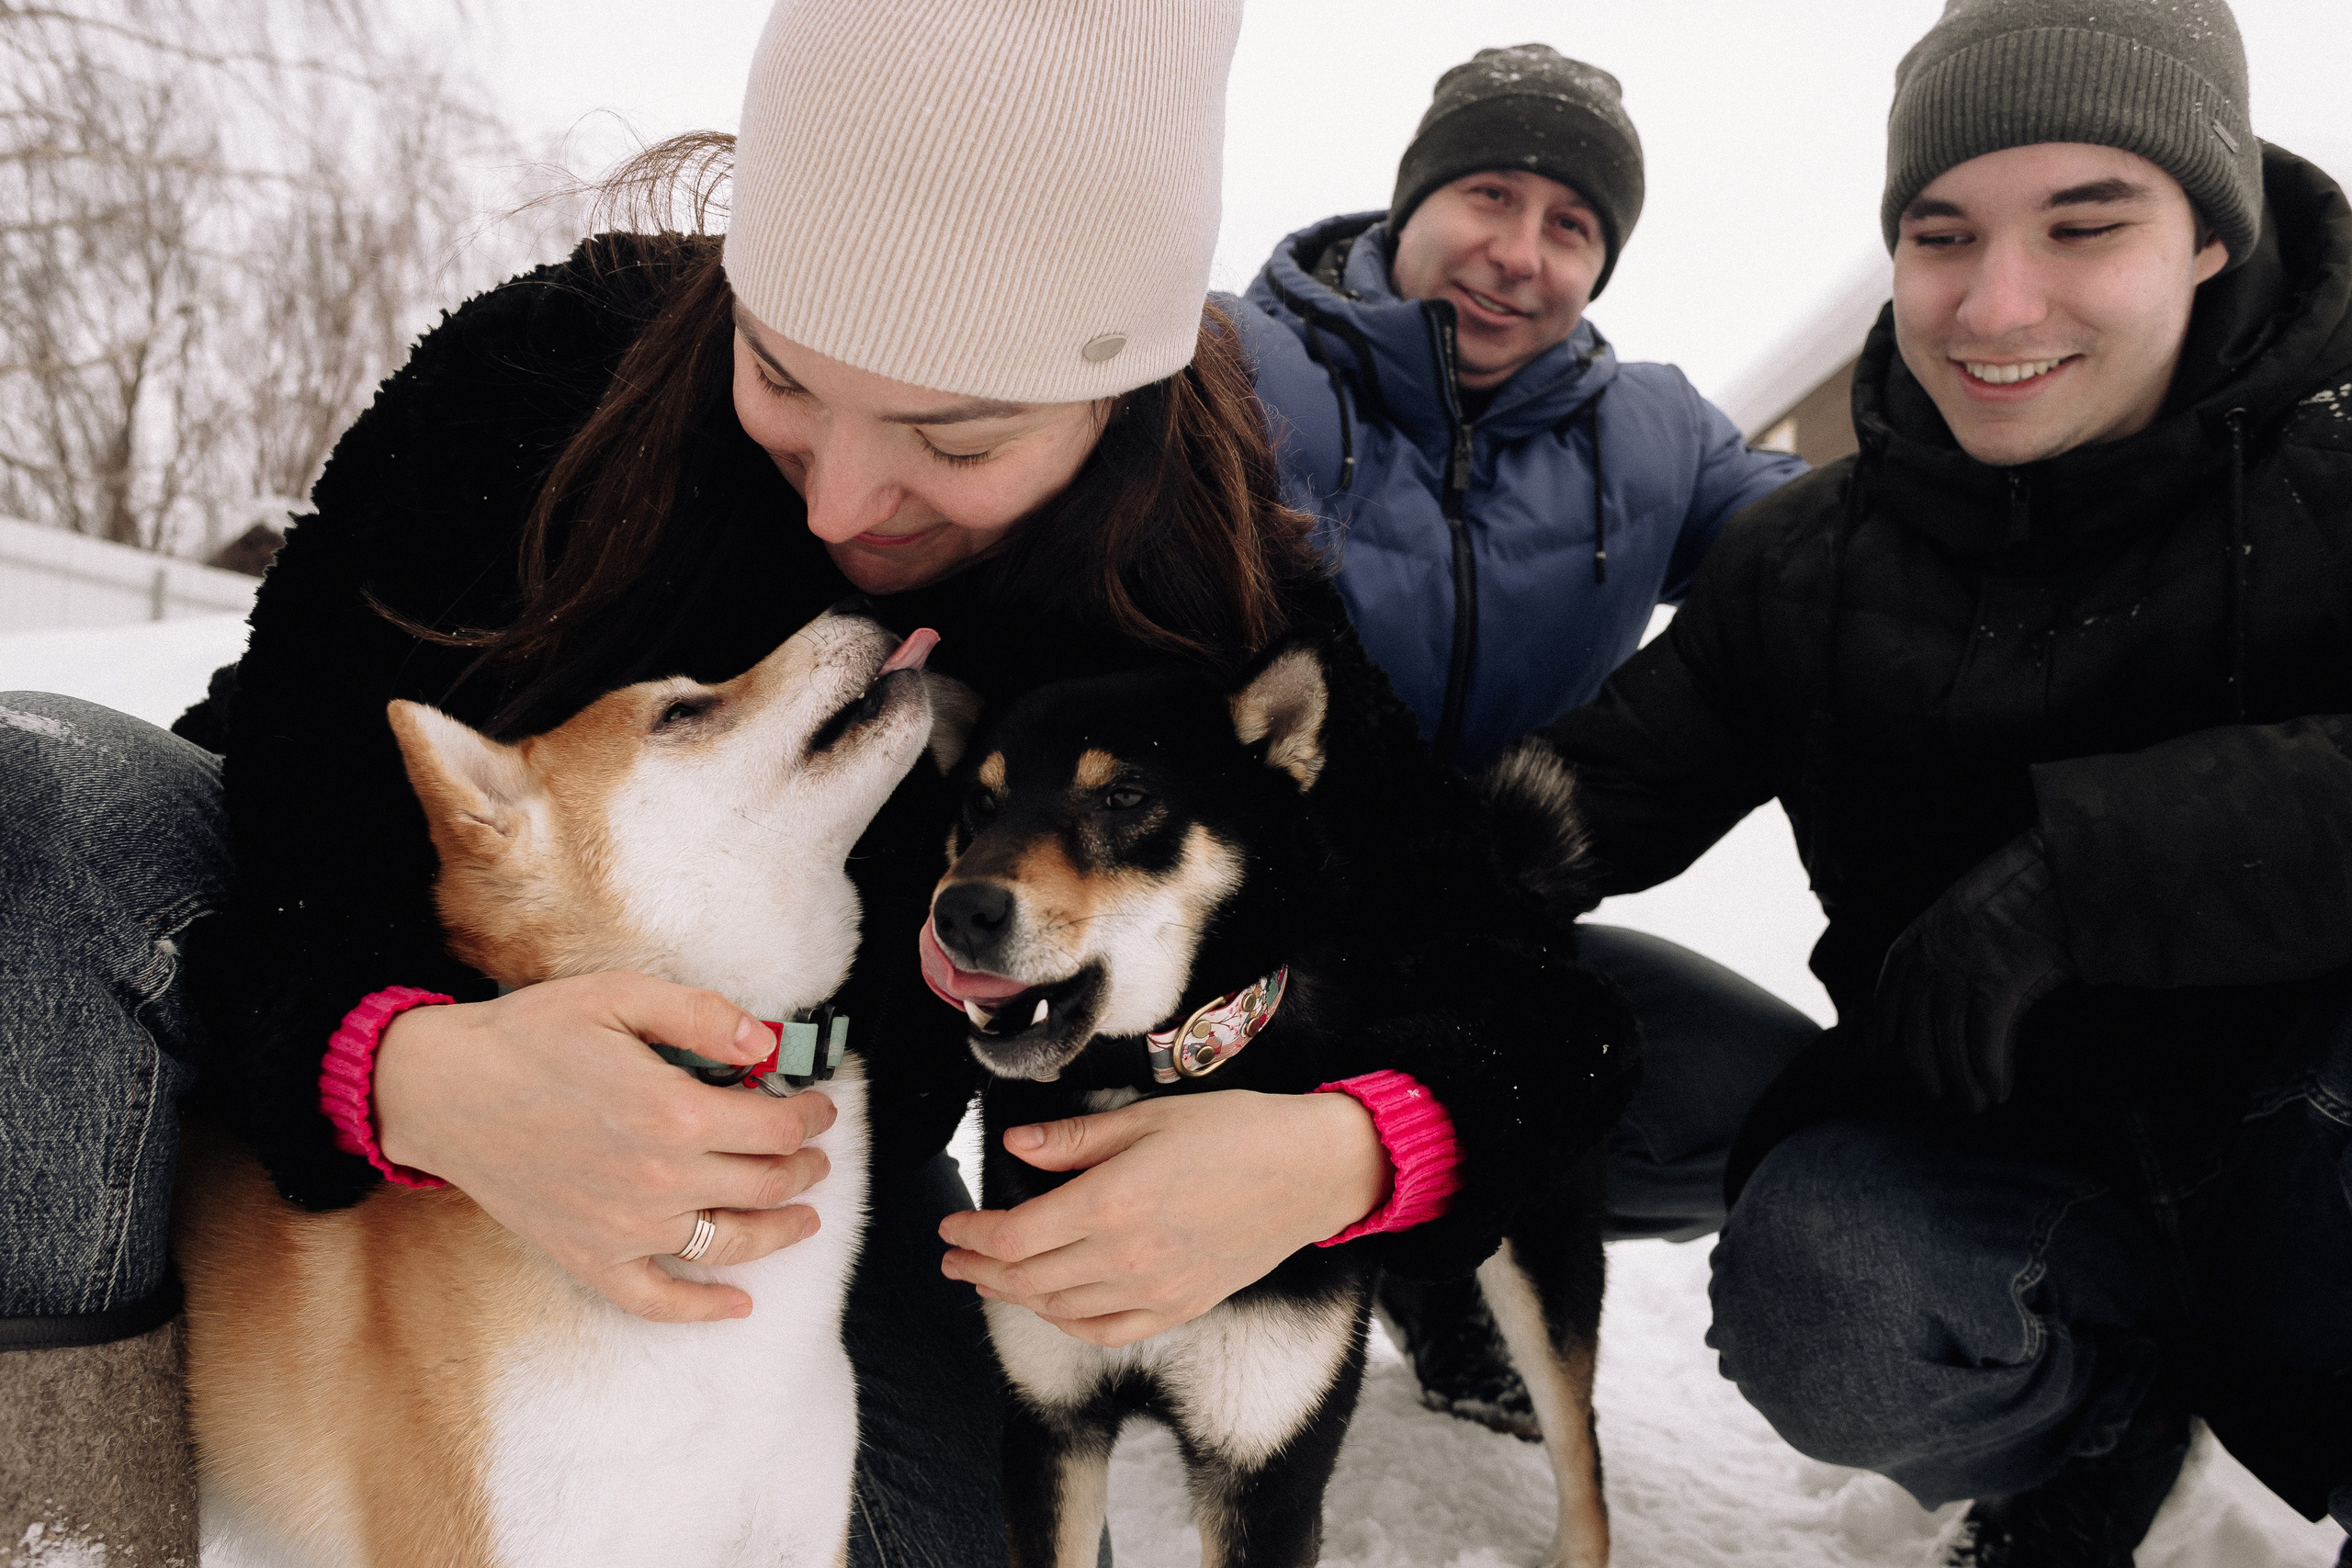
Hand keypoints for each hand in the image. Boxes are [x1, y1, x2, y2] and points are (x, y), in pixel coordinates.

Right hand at [373, 971, 837, 1322]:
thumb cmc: (531, 1035)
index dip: (812, 1115)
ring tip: (806, 1217)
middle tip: (816, 1155)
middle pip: (766, 1185)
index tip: (820, 1105)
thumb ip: (703, 1015)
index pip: (778, 1126)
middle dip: (804, 1168)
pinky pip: (657, 1300)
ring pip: (731, 1244)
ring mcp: (626, 1227)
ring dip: (781, 1232)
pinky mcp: (590, 1256)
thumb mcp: (620, 996)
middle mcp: (659, 1179)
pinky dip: (703, 1309)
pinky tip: (739, 1305)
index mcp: (675, 1112)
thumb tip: (768, 1040)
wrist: (443, 1089)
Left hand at [938, 1089, 1388, 1347]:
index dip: (972, 1237)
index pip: (1015, 1238)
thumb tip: (1017, 1146)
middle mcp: (1127, 1257)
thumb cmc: (1235, 1133)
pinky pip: (1108, 1331)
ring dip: (1016, 1298)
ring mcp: (1155, 1291)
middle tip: (954, 1259)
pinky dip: (1069, 1323)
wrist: (1310, 1172)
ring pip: (1060, 1310)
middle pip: (1027, 1281)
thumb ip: (1075, 1140)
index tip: (951, 1228)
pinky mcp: (1181, 1307)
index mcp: (1112, 1203)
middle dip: (979, 1271)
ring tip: (993, 1280)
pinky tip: (1055, 1307)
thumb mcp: (1148, 1117)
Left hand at [1876, 831, 2072, 1111]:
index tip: (1893, 1050)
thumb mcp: (1975, 918)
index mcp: (1921, 936)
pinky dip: (1990, 1070)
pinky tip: (1999, 1091)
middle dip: (1924, 1064)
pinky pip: (1984, 1038)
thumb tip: (1954, 1000)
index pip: (1892, 990)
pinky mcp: (1997, 980)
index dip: (1892, 1025)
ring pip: (1949, 1038)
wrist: (2065, 871)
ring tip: (1974, 1104)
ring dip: (1962, 1078)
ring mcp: (1962, 967)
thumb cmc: (2030, 896)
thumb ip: (1954, 956)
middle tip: (1938, 1093)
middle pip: (1917, 1024)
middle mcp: (1933, 954)